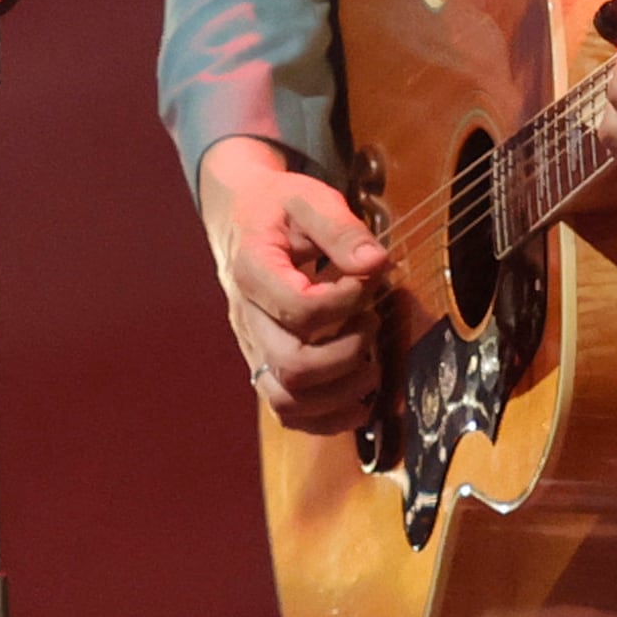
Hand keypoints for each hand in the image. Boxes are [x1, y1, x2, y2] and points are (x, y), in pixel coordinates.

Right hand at [197, 135, 388, 434]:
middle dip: (348, 354)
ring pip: (287, 400)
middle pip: (292, 366)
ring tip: (370, 361)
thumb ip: (341, 230)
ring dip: (340, 393)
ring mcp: (253, 348)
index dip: (347, 303)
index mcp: (252, 271)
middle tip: (371, 322)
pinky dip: (329, 418)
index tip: (369, 279)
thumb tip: (376, 265)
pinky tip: (361, 398)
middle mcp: (247, 318)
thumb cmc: (279, 208)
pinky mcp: (264, 365)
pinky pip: (288, 412)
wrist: (240, 218)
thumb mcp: (310, 199)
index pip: (300, 309)